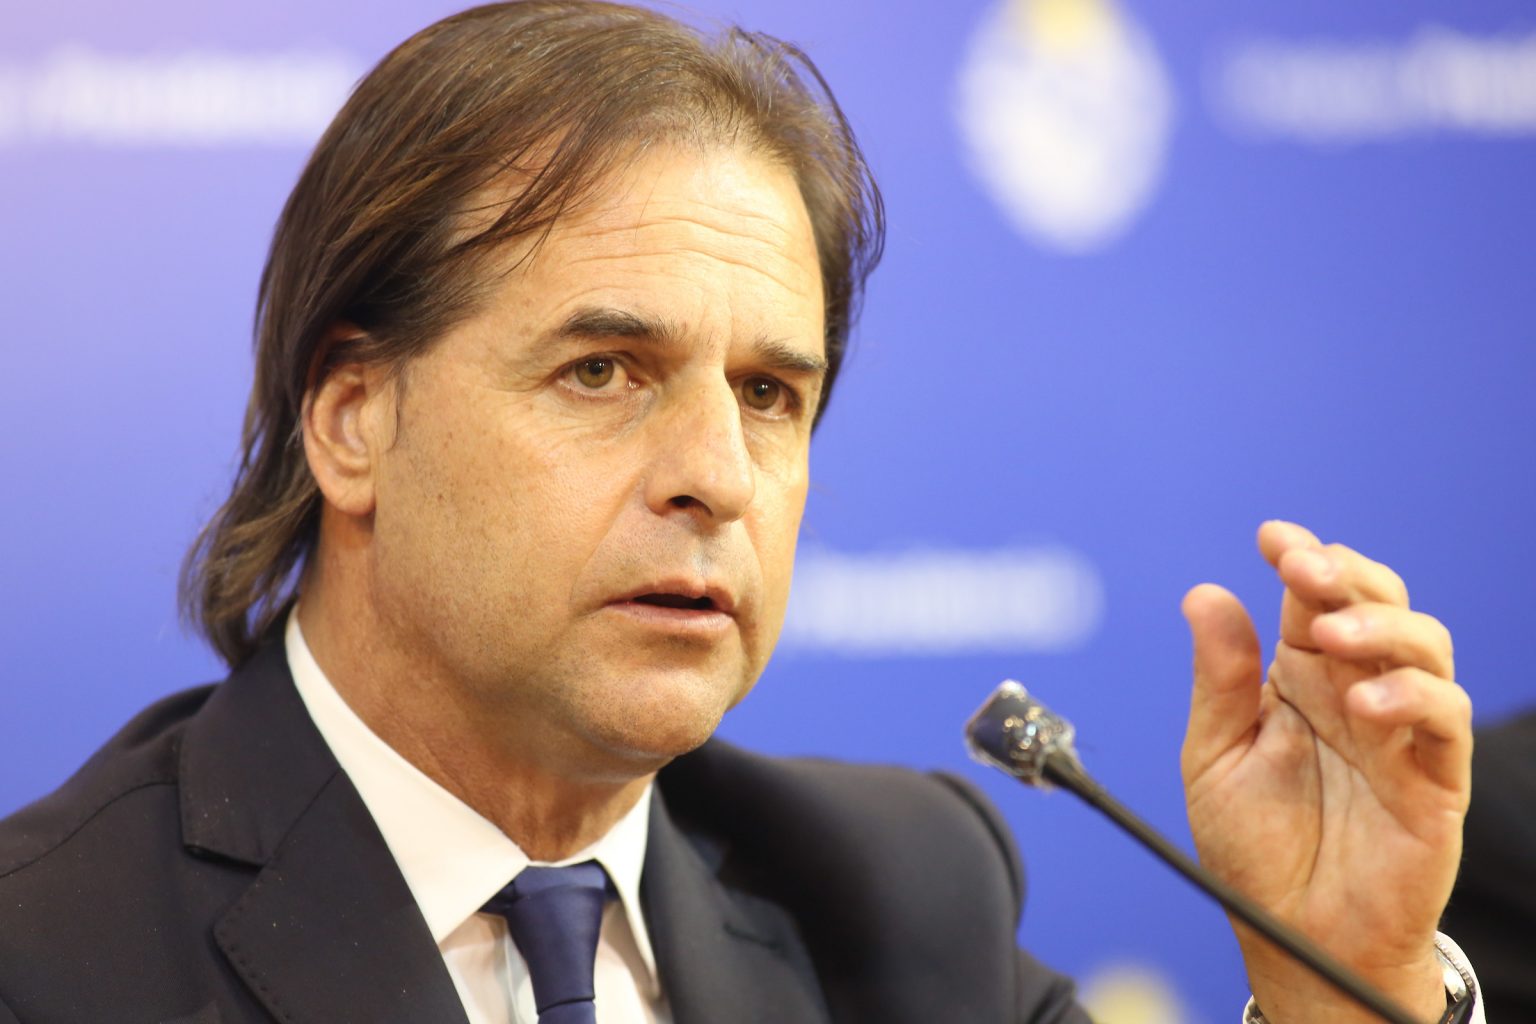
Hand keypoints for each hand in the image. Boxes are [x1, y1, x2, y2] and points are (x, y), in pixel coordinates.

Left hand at [1181, 521, 1470, 1023]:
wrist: (1293, 938)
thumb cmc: (1254, 848)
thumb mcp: (1215, 756)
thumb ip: (1219, 678)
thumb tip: (1205, 593)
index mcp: (1300, 678)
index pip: (1313, 598)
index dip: (1303, 557)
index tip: (1271, 537)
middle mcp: (1354, 692)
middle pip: (1377, 604)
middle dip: (1347, 573)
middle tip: (1304, 568)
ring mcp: (1399, 731)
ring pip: (1424, 647)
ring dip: (1380, 627)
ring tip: (1331, 635)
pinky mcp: (1434, 779)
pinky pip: (1444, 721)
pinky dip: (1413, 697)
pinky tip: (1366, 704)